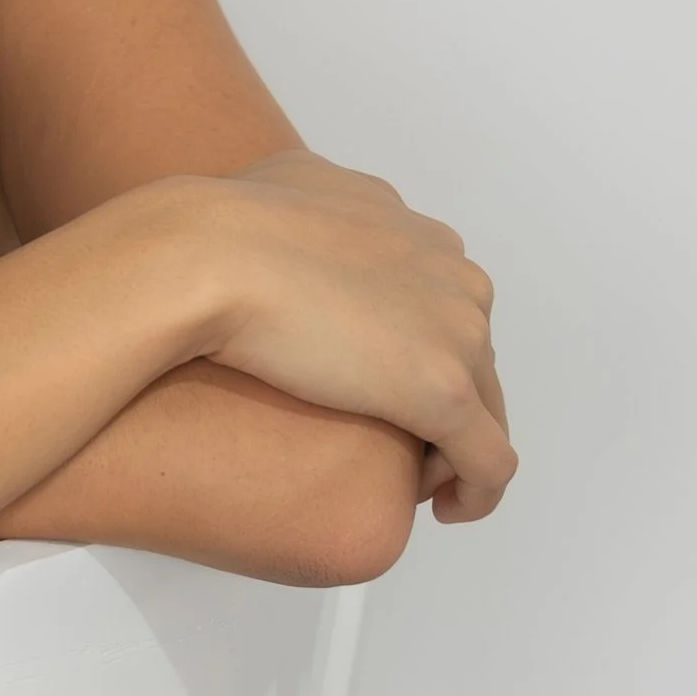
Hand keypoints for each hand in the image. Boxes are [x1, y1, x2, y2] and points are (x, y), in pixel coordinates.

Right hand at [187, 151, 515, 520]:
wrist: (208, 255)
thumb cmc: (222, 228)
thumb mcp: (282, 184)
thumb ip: (313, 200)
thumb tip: (294, 211)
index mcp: (417, 233)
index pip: (442, 305)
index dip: (412, 351)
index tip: (375, 384)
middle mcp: (454, 276)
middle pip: (470, 356)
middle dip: (437, 398)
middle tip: (395, 441)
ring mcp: (455, 334)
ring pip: (484, 409)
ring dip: (454, 446)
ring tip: (416, 483)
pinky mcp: (443, 392)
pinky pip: (488, 459)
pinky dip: (479, 489)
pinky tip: (451, 511)